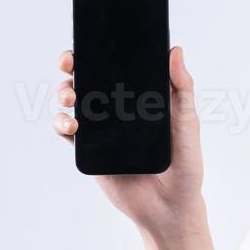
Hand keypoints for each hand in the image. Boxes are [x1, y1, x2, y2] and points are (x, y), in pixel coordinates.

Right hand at [54, 46, 206, 232]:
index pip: (115, 67)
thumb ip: (182, 88)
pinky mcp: (90, 152)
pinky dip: (61, 124)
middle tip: (69, 64)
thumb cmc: (185, 165)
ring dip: (64, 92)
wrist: (170, 207)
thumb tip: (174, 51)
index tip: (89, 42)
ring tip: (71, 99)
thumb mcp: (187, 122)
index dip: (98, 51)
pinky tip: (70, 125)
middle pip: (87, 79)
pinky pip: (67, 132)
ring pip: (72, 102)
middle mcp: (117, 109)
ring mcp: (101, 130)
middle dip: (72, 66)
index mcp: (139, 97)